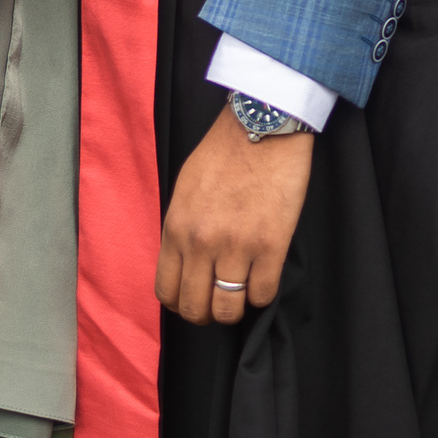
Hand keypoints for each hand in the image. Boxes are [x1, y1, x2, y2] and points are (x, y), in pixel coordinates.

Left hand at [156, 104, 311, 325]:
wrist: (261, 124)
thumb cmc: (223, 152)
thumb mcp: (185, 189)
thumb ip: (181, 228)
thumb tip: (185, 263)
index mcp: (176, 228)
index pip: (167, 291)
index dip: (181, 303)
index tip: (194, 299)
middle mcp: (201, 243)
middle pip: (196, 308)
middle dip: (207, 312)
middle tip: (219, 302)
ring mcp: (236, 246)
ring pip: (229, 309)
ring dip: (235, 308)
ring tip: (242, 293)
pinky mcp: (271, 246)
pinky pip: (263, 294)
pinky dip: (262, 294)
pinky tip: (263, 277)